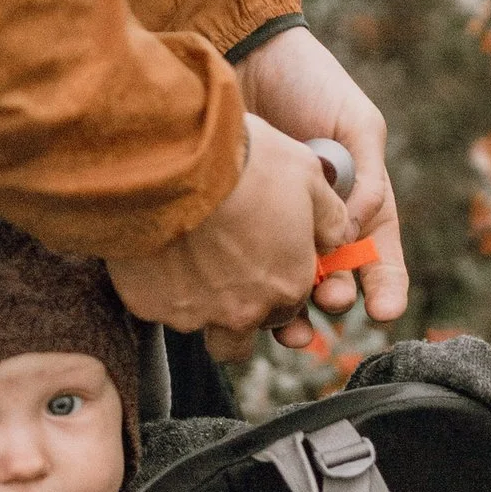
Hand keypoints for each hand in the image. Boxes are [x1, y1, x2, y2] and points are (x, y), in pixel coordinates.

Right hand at [110, 116, 346, 347]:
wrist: (173, 159)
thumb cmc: (245, 163)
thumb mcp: (308, 176)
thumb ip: (330, 216)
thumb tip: (341, 234)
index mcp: (289, 285)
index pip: (293, 306)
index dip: (281, 281)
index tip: (268, 259)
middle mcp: (245, 311)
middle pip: (248, 332)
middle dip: (244, 310)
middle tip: (231, 272)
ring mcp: (194, 313)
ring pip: (204, 328)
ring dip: (204, 308)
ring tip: (194, 266)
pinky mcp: (149, 305)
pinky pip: (158, 306)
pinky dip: (160, 287)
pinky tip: (159, 251)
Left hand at [233, 28, 409, 339]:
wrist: (243, 52)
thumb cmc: (309, 82)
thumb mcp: (357, 123)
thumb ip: (367, 177)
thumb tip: (356, 230)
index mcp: (360, 202)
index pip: (380, 258)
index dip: (386, 288)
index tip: (384, 311)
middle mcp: (321, 222)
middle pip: (336, 281)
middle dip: (337, 300)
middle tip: (330, 301)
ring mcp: (278, 225)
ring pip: (291, 286)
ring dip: (295, 313)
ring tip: (293, 327)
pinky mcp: (239, 223)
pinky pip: (250, 265)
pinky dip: (254, 289)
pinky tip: (250, 304)